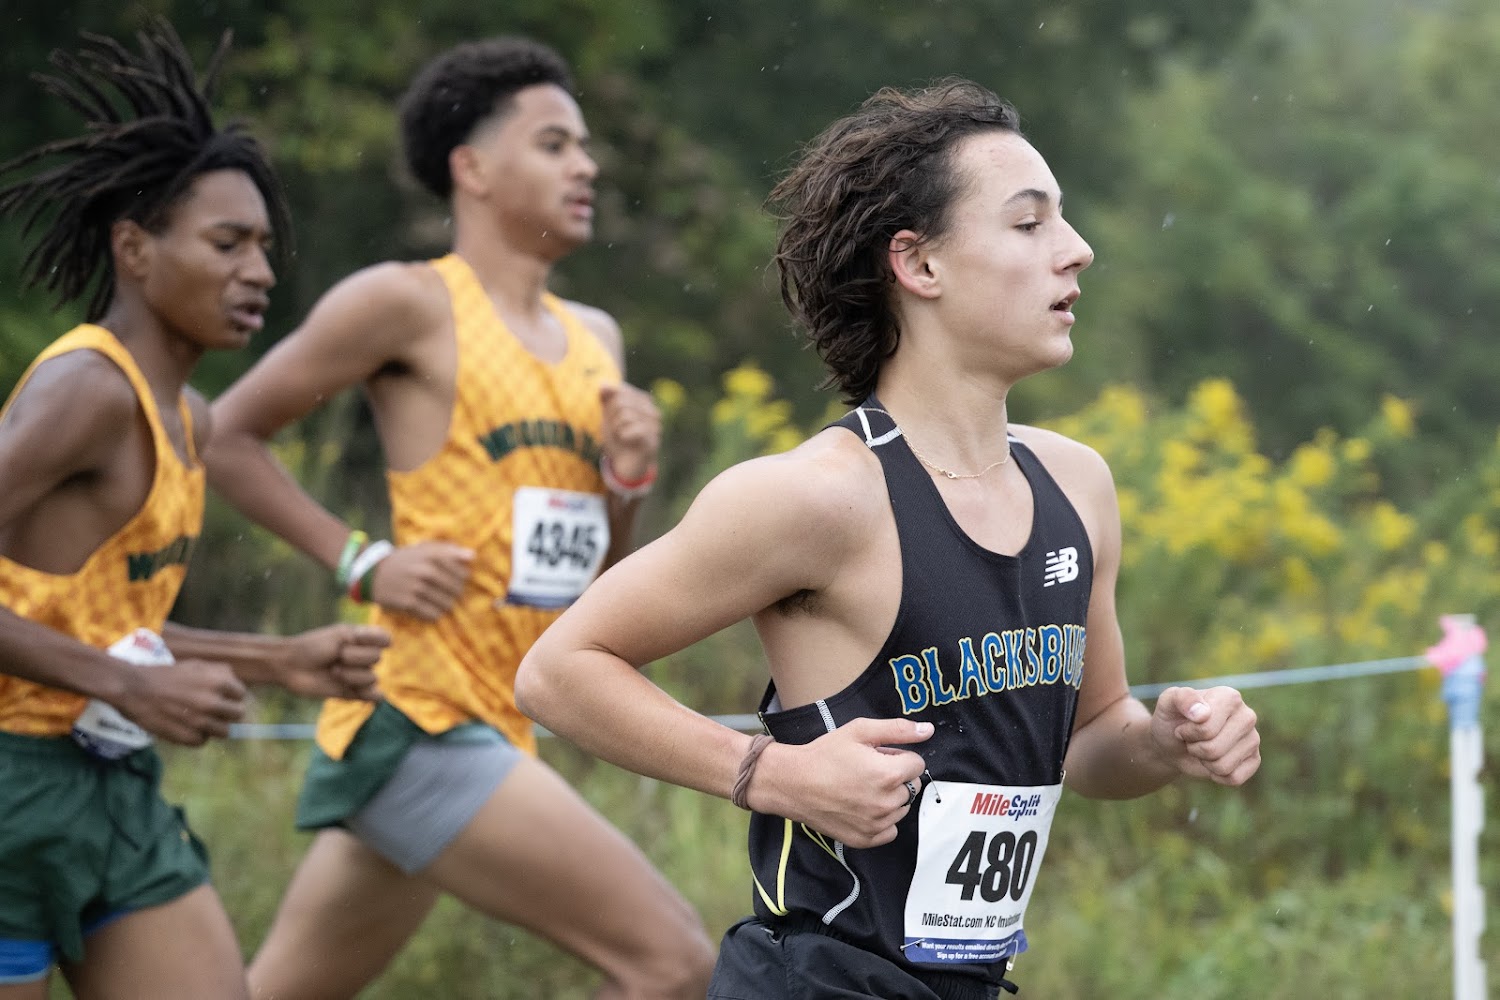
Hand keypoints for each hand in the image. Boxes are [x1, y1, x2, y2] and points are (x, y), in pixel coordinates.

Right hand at [116, 660, 246, 745]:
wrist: (134, 688)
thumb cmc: (165, 675)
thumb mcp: (196, 665)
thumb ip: (219, 672)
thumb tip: (235, 682)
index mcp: (219, 682)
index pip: (241, 695)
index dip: (232, 696)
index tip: (223, 697)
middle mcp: (213, 702)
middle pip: (237, 714)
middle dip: (227, 712)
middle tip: (214, 710)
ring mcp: (200, 721)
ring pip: (224, 731)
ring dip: (214, 726)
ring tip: (200, 720)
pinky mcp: (186, 736)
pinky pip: (202, 741)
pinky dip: (197, 736)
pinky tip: (186, 727)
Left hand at [276, 623, 388, 700]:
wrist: (290, 666)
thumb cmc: (312, 646)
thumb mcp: (339, 635)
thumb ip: (365, 637)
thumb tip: (391, 641)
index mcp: (362, 639)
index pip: (386, 639)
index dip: (375, 640)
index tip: (354, 638)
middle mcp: (364, 657)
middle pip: (377, 658)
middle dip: (354, 657)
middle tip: (335, 656)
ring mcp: (359, 676)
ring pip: (372, 678)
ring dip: (350, 675)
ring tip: (333, 672)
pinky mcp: (353, 693)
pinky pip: (375, 697)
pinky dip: (369, 695)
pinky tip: (354, 691)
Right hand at [370, 541, 473, 620]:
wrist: (373, 573)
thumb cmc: (405, 560)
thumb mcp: (424, 549)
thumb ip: (449, 550)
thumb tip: (472, 556)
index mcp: (431, 556)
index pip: (463, 573)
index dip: (462, 578)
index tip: (455, 578)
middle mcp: (425, 571)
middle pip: (457, 590)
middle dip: (455, 592)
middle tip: (445, 590)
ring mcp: (416, 588)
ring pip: (447, 604)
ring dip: (445, 604)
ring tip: (437, 599)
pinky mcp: (408, 603)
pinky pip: (433, 614)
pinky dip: (434, 613)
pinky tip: (428, 607)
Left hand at [599, 382, 660, 481]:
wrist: (625, 464)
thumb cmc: (618, 438)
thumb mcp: (608, 416)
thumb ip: (607, 399)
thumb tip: (603, 384)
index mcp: (644, 402)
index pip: (622, 390)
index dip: (610, 404)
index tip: (611, 417)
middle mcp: (653, 411)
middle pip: (621, 401)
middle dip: (611, 416)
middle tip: (616, 429)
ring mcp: (656, 426)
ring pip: (625, 414)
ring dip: (616, 428)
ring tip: (621, 435)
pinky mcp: (653, 439)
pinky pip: (633, 429)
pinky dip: (623, 435)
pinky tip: (626, 441)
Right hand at [760, 717, 932, 847]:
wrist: (793, 783)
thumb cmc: (824, 755)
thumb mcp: (859, 731)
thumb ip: (898, 730)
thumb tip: (927, 730)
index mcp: (889, 774)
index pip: (917, 764)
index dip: (898, 756)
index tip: (878, 756)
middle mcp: (887, 802)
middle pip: (911, 786)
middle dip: (896, 776)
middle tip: (868, 770)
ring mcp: (877, 824)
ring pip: (901, 808)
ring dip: (890, 797)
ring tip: (862, 787)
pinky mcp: (866, 839)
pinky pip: (890, 830)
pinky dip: (882, 819)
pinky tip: (862, 806)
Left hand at [1149, 685, 1260, 785]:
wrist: (1172, 743)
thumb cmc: (1172, 719)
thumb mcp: (1167, 702)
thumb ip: (1182, 698)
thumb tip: (1202, 713)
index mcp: (1229, 697)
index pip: (1206, 728)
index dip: (1188, 733)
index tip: (1184, 725)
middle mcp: (1247, 716)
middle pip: (1214, 749)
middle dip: (1195, 748)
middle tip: (1193, 739)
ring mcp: (1253, 738)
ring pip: (1223, 766)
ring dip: (1205, 761)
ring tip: (1202, 748)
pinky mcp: (1255, 760)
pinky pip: (1234, 778)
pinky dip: (1217, 776)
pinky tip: (1214, 761)